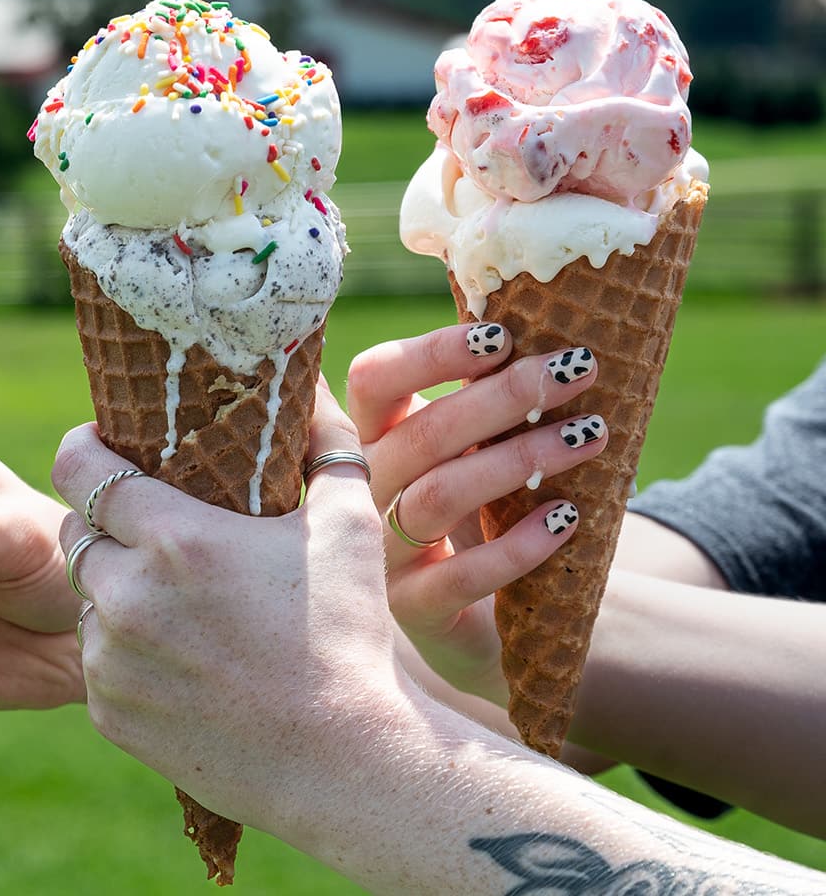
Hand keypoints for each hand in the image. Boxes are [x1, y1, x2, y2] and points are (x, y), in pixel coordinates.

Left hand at [53, 384, 423, 833]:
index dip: (84, 448)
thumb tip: (310, 387)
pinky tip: (179, 659)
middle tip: (149, 529)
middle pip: (77, 532)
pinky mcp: (107, 711)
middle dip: (104, 523)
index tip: (101, 444)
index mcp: (174, 538)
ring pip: (86, 599)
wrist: (347, 763)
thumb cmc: (352, 636)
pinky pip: (96, 662)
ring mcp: (110, 658)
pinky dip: (125, 653)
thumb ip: (324, 443)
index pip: (80, 467)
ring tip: (176, 602)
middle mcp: (127, 594)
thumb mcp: (349, 525)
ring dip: (115, 590)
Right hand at [347, 323, 607, 699]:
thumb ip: (488, 403)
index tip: (503, 337)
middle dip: (502, 397)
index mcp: (373, 438)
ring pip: (437, 496)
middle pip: (419, 434)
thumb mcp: (477, 453)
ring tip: (589, 437)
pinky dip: (518, 546)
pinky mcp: (414, 611)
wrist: (495, 622)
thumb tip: (546, 331)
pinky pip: (460, 576)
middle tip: (576, 372)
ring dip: (517, 460)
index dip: (430, 353)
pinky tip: (567, 518)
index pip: (375, 379)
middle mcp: (363, 493)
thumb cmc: (487, 515)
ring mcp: (381, 554)